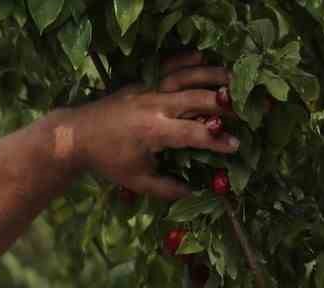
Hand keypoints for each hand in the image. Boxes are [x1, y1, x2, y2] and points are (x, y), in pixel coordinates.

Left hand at [65, 51, 240, 199]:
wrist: (77, 135)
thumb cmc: (107, 160)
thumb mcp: (135, 179)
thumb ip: (165, 188)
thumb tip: (193, 194)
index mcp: (154, 131)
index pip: (194, 134)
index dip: (217, 140)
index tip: (235, 146)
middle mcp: (155, 106)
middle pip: (198, 100)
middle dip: (224, 106)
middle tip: (246, 112)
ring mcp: (148, 90)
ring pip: (186, 77)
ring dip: (211, 77)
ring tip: (234, 81)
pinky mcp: (142, 83)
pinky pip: (167, 67)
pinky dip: (185, 61)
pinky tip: (202, 58)